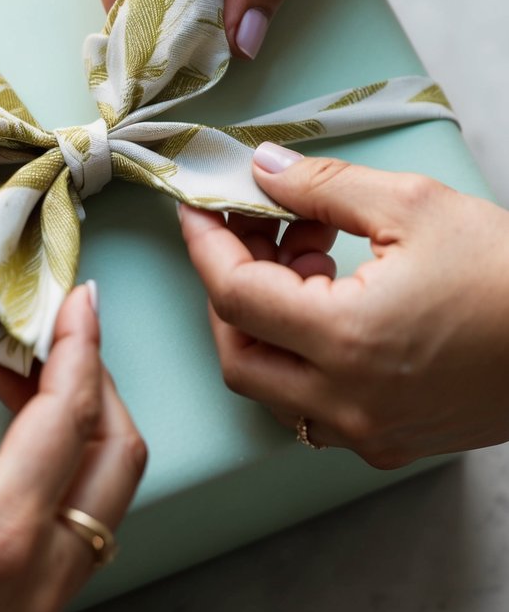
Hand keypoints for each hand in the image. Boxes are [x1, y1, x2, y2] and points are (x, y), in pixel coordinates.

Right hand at [0, 285, 145, 611]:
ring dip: (79, 431)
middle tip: (51, 338)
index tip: (80, 298)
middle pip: (117, 455)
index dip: (80, 344)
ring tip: (16, 384)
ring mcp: (40, 609)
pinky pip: (78, 536)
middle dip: (95, 382)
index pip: (70, 413)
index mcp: (0, 528)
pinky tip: (13, 449)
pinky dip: (63, 478)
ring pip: (106, 499)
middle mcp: (40, 575)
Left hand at [178, 143, 508, 467]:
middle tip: (257, 230)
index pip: (233, 296)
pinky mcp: (393, 441)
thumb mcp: (413, 206)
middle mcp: (348, 403)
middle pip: (238, 352)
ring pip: (272, 385)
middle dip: (231, 286)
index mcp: (346, 342)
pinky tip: (340, 299)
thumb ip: (321, 186)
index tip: (199, 208)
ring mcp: (370, 433)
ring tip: (315, 254)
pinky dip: (305, 353)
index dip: (206, 244)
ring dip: (269, 319)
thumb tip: (261, 169)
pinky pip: (315, 405)